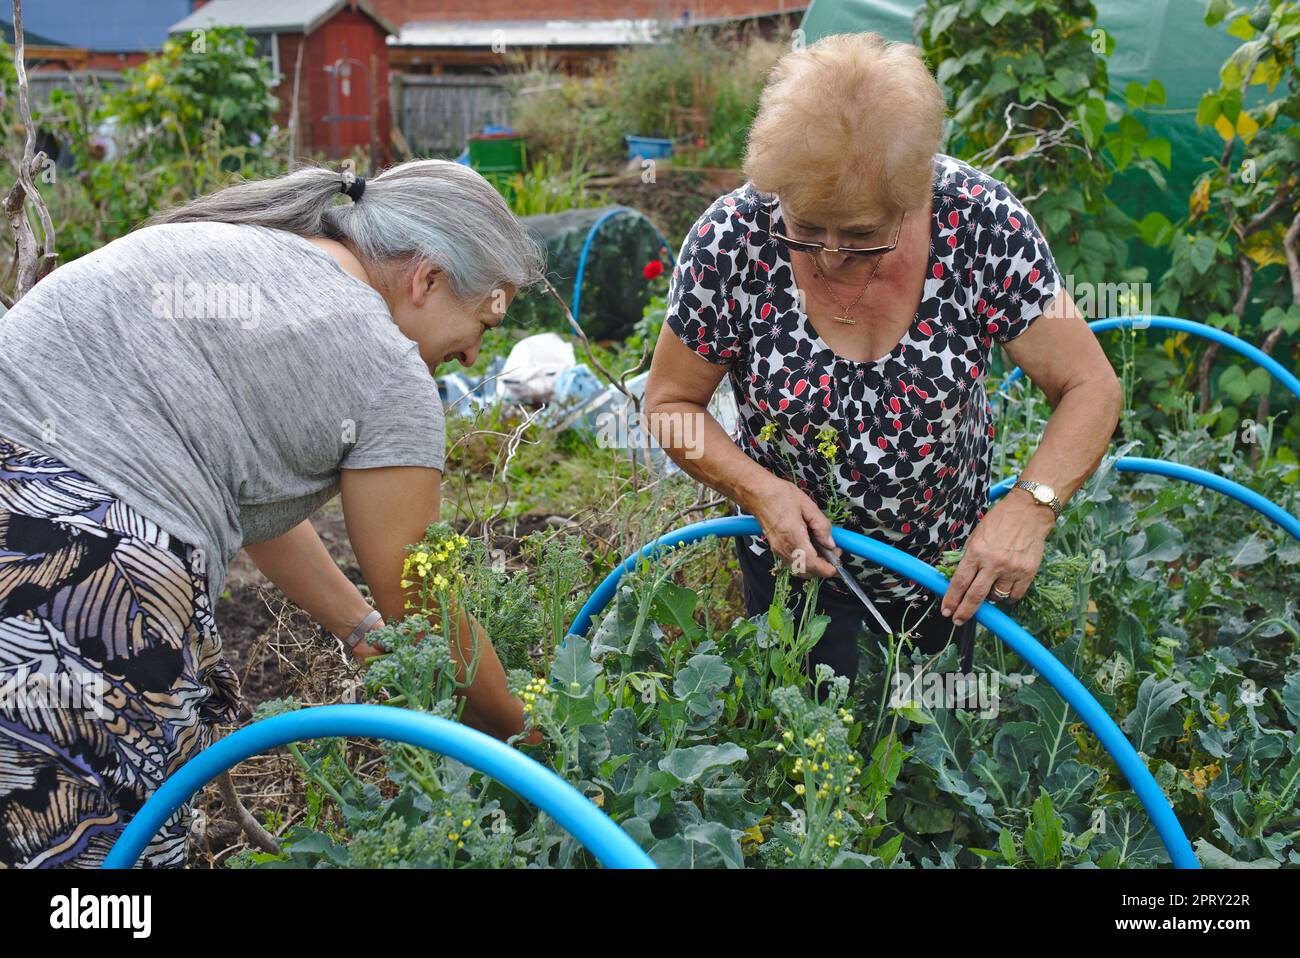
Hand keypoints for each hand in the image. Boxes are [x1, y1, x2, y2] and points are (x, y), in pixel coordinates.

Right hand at [746, 474, 840, 577]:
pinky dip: (805, 561)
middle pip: (806, 571)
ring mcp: (778, 549)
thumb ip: (822, 526)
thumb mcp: (807, 505)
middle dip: (823, 568)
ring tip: (824, 551)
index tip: (838, 564)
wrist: (757, 494)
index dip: (827, 568)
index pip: (812, 564)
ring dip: (814, 566)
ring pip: (799, 569)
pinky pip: (793, 562)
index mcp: (793, 536)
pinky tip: (811, 548)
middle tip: (834, 554)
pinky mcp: (776, 548)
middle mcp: (784, 547)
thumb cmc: (779, 495)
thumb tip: (830, 543)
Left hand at [941, 496, 1053, 624]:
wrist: (1028, 513)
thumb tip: (958, 579)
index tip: (946, 611)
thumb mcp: (976, 536)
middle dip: (964, 612)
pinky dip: (1007, 596)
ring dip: (989, 599)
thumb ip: (968, 557)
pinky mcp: (1027, 573)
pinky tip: (1004, 590)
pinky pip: (1014, 595)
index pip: (960, 582)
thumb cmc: (999, 522)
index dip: (951, 599)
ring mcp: (1011, 569)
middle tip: (957, 620)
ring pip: (996, 597)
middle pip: (975, 596)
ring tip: (988, 589)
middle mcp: (993, 563)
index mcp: (976, 552)